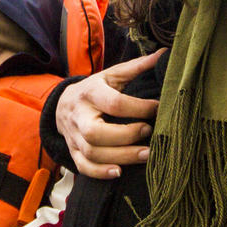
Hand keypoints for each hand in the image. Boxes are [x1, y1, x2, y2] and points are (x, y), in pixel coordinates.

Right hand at [56, 48, 164, 178]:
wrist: (62, 104)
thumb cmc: (94, 89)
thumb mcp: (111, 75)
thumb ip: (136, 67)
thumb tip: (164, 54)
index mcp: (90, 92)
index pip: (113, 103)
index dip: (138, 107)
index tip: (158, 107)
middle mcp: (79, 115)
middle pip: (95, 132)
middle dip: (125, 136)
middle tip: (148, 131)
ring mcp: (74, 136)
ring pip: (91, 152)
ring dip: (121, 156)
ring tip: (147, 154)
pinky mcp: (73, 151)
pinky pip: (83, 166)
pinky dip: (100, 172)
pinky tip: (119, 172)